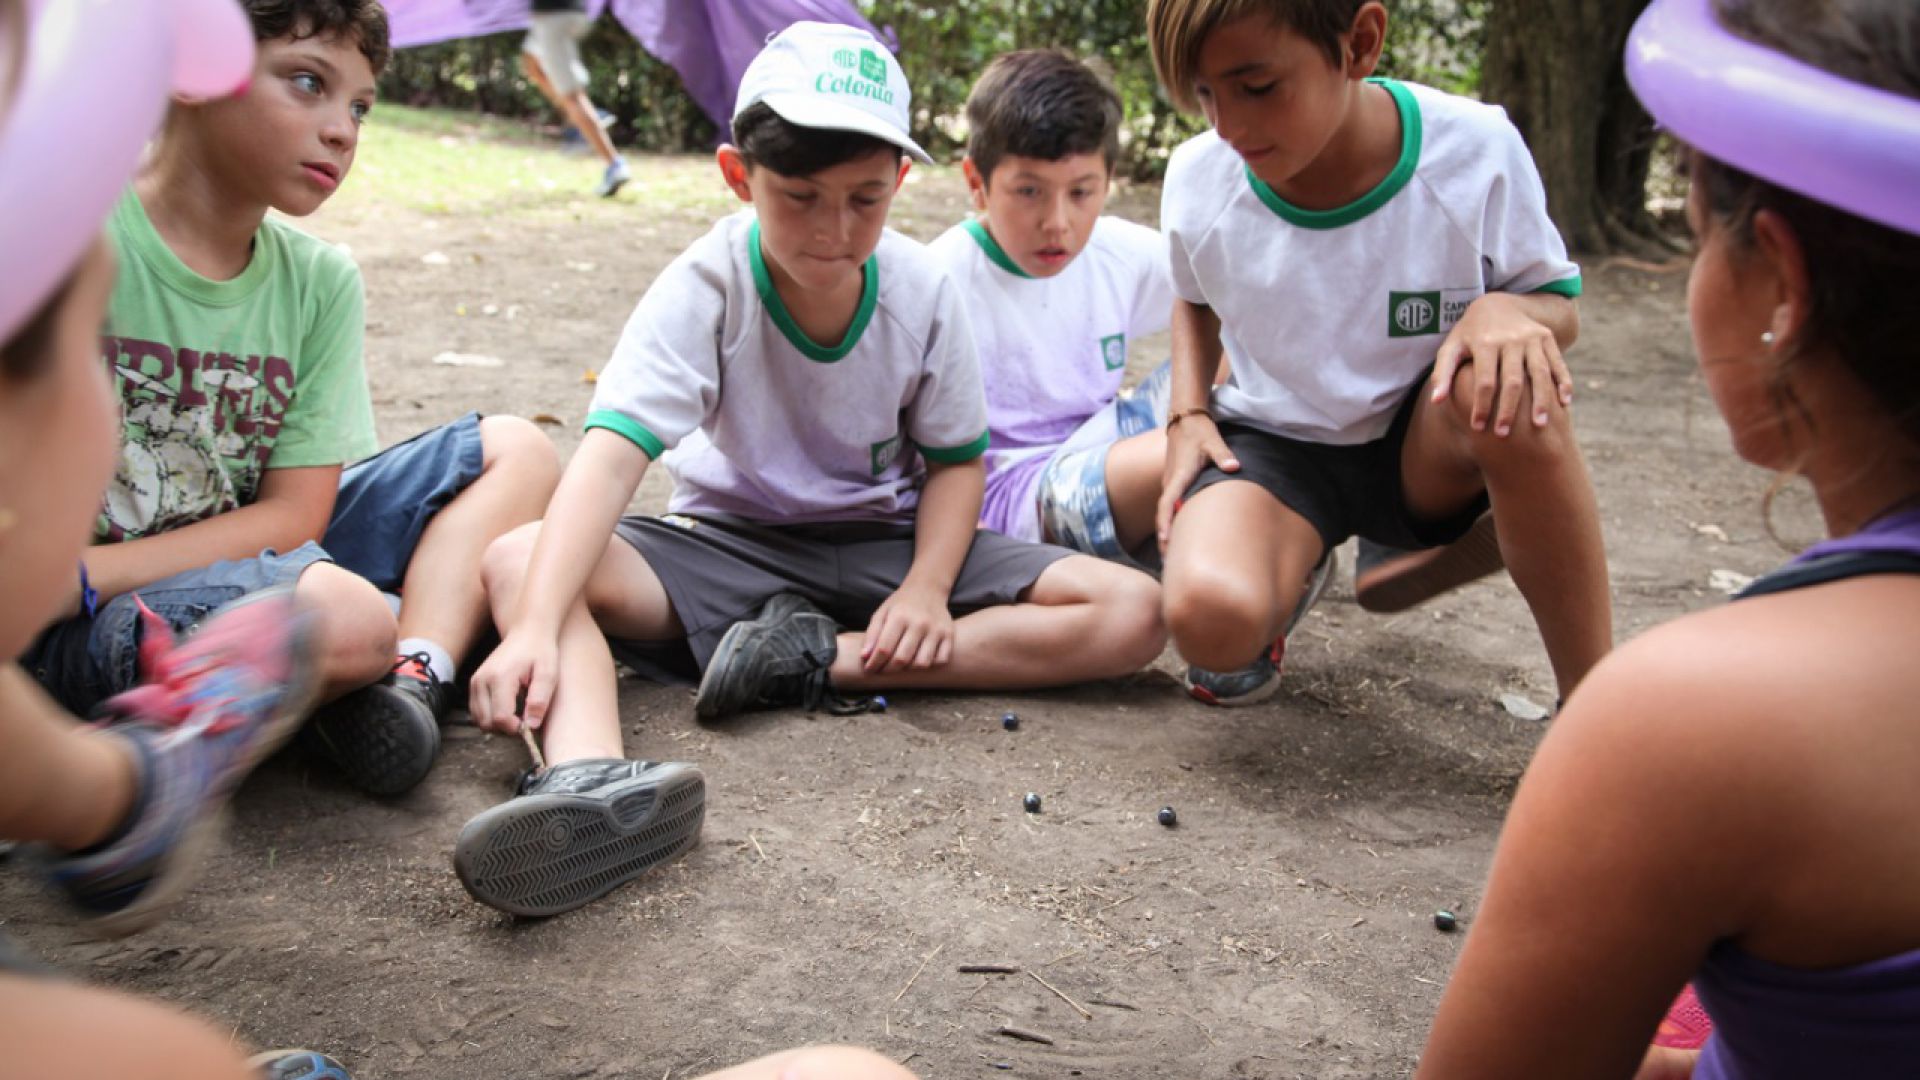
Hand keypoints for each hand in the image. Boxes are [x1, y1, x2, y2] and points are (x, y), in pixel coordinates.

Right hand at [467, 630, 558, 735]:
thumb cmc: (540, 652)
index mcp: (500, 678)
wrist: (527, 632)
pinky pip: (477, 712)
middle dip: (506, 728)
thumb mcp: (549, 674)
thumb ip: (540, 699)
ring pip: (480, 720)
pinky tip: (509, 709)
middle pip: (487, 722)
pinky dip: (491, 717)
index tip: (530, 724)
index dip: (516, 728)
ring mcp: (475, 682)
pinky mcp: (474, 684)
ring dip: (498, 724)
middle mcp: (482, 681)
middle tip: (525, 721)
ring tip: (518, 715)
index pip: (500, 718)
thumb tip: (531, 725)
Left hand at [861, 578, 953, 673]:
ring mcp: (936, 630)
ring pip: (922, 663)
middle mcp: (920, 623)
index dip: (874, 663)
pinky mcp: (949, 635)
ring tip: (901, 665)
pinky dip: (929, 665)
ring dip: (909, 669)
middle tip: (882, 671)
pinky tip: (920, 659)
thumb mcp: (882, 613)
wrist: (927, 589)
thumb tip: (865, 657)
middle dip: (888, 670)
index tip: (869, 670)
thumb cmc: (901, 604)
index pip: (884, 648)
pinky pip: (940, 660)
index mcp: (899, 616)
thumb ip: (872, 634)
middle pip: (902, 659)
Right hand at [1155, 411, 1237, 551]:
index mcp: (1179, 476)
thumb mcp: (1213, 441)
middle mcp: (1171, 482)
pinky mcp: (1173, 484)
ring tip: (1171, 557)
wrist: (1185, 419)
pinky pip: (1169, 507)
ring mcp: (1170, 484)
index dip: (1165, 523)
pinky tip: (1178, 536)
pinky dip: (1170, 523)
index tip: (1165, 541)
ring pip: (1165, 513)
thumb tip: (1235, 468)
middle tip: (1168, 564)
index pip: (1167, 503)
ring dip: (1166, 533)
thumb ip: (1223, 456)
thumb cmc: (1200, 432)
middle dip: (1164, 539)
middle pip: (1163, 515)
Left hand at [1431, 293, 1573, 435]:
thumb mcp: (1452, 347)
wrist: (1498, 303)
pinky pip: (1557, 363)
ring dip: (1541, 400)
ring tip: (1540, 425)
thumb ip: (1442, 373)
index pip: (1485, 380)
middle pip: (1513, 380)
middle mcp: (1511, 340)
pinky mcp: (1547, 338)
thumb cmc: (1469, 334)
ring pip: (1539, 373)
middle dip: (1508, 409)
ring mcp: (1532, 338)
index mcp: (1485, 343)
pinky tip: (1565, 404)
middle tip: (1503, 434)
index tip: (1478, 428)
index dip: (1481, 405)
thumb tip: (1436, 401)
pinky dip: (1563, 382)